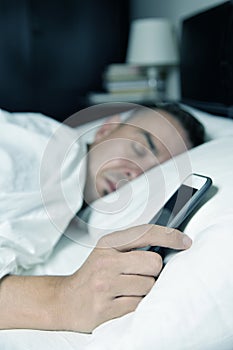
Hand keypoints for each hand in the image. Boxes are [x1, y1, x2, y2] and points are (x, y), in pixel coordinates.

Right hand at [58, 224, 191, 332]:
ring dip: (144, 291)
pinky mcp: (105, 308)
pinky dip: (137, 304)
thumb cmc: (92, 275)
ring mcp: (105, 285)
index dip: (169, 236)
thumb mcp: (106, 252)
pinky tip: (122, 302)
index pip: (145, 233)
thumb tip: (167, 247)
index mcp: (108, 244)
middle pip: (154, 263)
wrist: (64, 300)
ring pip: (149, 286)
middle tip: (139, 276)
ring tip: (127, 290)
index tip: (185, 241)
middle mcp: (106, 261)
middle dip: (153, 272)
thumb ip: (132, 247)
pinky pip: (139, 305)